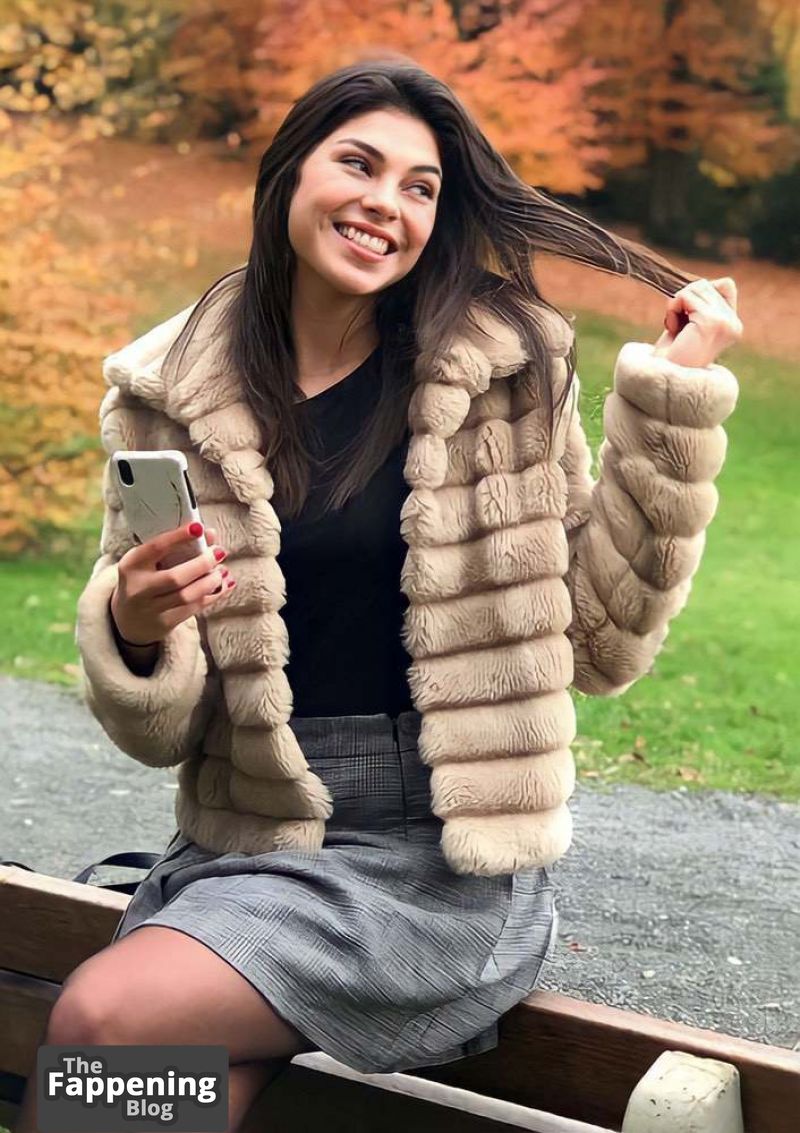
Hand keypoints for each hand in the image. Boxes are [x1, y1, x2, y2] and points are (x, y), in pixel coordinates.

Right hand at [110, 523, 233, 645]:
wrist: (129, 618)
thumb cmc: (144, 580)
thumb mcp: (150, 561)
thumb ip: (177, 546)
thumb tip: (210, 534)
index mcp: (132, 565)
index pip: (156, 548)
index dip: (178, 537)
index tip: (199, 527)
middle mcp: (139, 588)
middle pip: (175, 577)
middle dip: (202, 564)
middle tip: (219, 552)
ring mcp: (151, 608)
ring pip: (187, 596)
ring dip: (211, 582)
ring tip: (222, 571)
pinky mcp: (165, 623)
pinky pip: (194, 608)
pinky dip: (213, 595)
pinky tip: (223, 584)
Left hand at [653, 277, 742, 367]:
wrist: (664, 381)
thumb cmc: (671, 355)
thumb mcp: (689, 324)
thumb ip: (700, 303)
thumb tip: (703, 283)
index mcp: (733, 326)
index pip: (725, 285)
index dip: (699, 293)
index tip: (686, 318)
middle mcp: (733, 324)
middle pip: (706, 284)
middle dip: (684, 300)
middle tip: (676, 326)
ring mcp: (725, 323)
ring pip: (697, 287)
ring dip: (677, 304)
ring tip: (674, 328)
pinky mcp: (712, 322)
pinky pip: (686, 296)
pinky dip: (672, 308)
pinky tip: (672, 328)